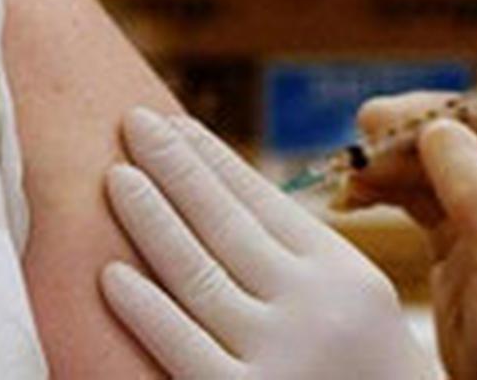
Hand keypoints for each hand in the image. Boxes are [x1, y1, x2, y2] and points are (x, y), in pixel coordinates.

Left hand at [99, 109, 434, 379]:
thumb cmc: (366, 362)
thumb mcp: (354, 295)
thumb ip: (299, 252)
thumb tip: (228, 196)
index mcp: (340, 269)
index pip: (263, 199)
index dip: (213, 158)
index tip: (176, 124)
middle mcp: (312, 304)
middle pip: (226, 222)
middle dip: (175, 166)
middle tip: (134, 122)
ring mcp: (279, 355)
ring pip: (198, 273)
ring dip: (151, 219)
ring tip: (116, 176)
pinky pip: (184, 350)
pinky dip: (145, 310)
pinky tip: (110, 274)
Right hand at [340, 0, 476, 377]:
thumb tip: (436, 130)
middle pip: (476, 115)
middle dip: (424, 117)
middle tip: (375, 129)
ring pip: (438, 150)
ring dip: (395, 152)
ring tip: (358, 162)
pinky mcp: (459, 226)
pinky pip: (416, 187)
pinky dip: (384, 185)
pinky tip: (355, 191)